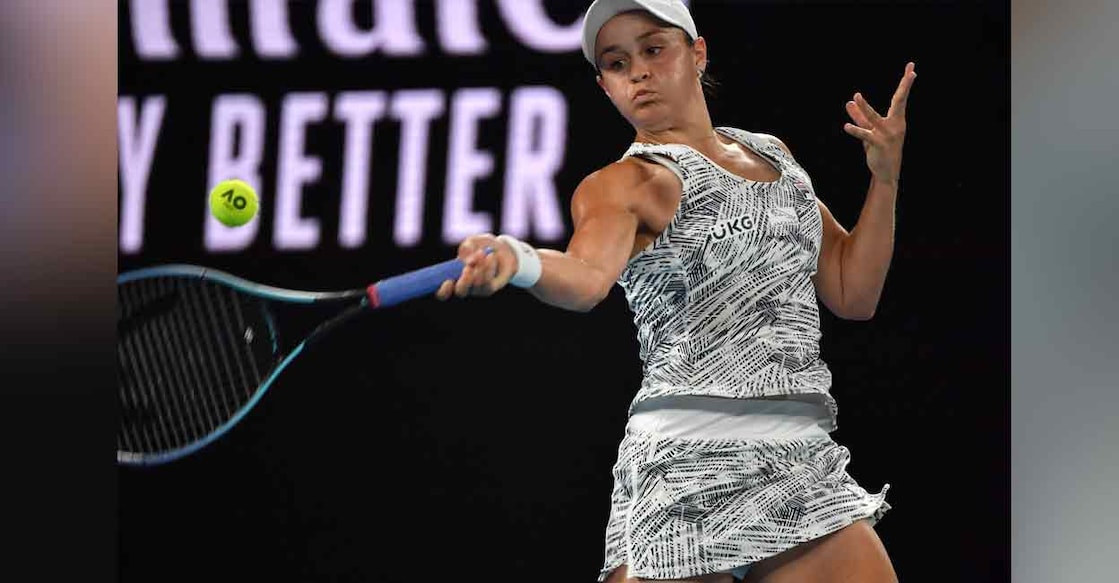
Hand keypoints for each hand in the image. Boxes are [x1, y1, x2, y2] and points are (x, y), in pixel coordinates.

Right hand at [434, 233, 517, 300]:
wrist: (501, 250)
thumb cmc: (481, 246)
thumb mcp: (472, 242)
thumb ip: (467, 247)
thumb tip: (468, 260)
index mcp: (452, 278)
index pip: (443, 293)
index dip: (443, 290)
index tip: (447, 281)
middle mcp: (463, 286)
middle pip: (460, 292)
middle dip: (464, 281)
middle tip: (468, 268)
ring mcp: (477, 289)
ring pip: (476, 285)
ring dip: (479, 269)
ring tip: (481, 253)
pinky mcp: (489, 288)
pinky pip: (488, 282)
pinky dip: (488, 268)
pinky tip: (490, 257)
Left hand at [843, 62, 915, 183]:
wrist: (886, 172)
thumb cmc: (879, 150)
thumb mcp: (869, 131)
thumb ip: (860, 116)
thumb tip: (849, 102)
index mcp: (896, 120)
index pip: (900, 98)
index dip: (905, 83)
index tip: (912, 68)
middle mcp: (895, 124)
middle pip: (899, 101)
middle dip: (905, 85)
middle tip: (911, 71)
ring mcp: (887, 134)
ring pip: (874, 117)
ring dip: (864, 107)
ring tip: (856, 96)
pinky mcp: (878, 144)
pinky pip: (865, 135)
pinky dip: (856, 130)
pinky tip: (846, 126)